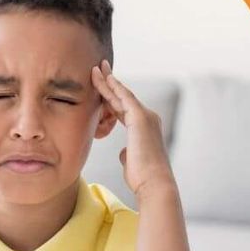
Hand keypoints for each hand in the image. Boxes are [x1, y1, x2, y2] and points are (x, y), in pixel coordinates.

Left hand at [92, 60, 177, 199]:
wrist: (154, 183)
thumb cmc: (142, 177)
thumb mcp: (132, 161)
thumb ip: (128, 152)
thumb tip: (124, 153)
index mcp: (144, 128)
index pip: (123, 108)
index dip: (112, 96)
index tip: (102, 86)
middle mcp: (148, 118)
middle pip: (123, 96)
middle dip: (110, 82)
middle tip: (99, 68)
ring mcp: (145, 116)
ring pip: (122, 94)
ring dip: (108, 81)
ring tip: (96, 68)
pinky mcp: (140, 118)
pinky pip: (124, 97)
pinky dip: (113, 87)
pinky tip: (103, 78)